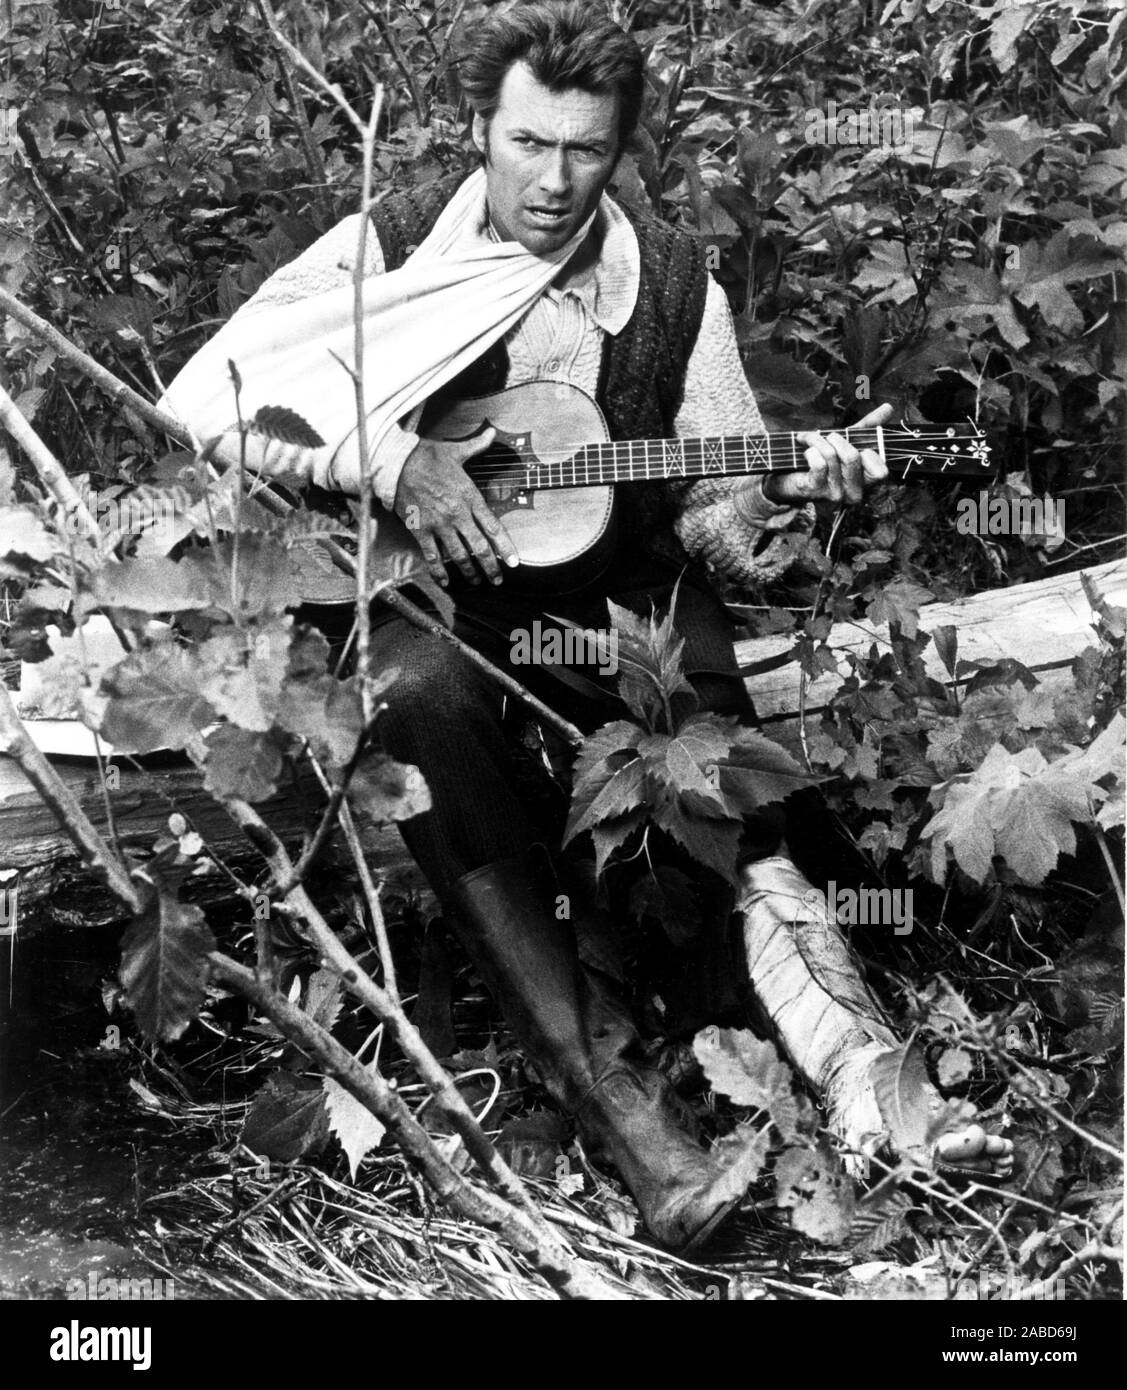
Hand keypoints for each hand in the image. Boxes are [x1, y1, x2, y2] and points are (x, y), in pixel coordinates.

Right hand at [394, 428, 518, 585]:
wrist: (396, 463)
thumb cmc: (427, 456)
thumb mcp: (456, 450)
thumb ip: (477, 446)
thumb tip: (491, 433)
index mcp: (469, 497)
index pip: (493, 527)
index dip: (505, 547)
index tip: (514, 562)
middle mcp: (457, 514)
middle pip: (479, 548)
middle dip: (491, 567)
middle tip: (497, 580)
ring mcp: (439, 524)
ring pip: (458, 556)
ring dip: (469, 572)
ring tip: (476, 582)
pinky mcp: (420, 530)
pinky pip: (432, 556)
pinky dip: (439, 571)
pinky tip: (446, 582)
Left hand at [761, 403, 891, 506]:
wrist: (787, 477)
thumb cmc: (821, 460)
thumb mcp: (846, 442)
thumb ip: (868, 427)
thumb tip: (889, 407)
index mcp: (865, 483)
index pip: (880, 472)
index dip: (868, 452)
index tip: (853, 445)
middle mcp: (853, 493)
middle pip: (852, 457)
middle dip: (836, 439)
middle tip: (826, 438)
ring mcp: (833, 495)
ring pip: (832, 456)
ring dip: (817, 440)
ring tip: (809, 440)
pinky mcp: (813, 491)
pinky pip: (818, 463)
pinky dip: (809, 449)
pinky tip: (805, 451)